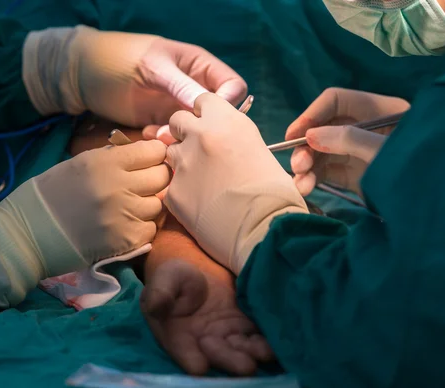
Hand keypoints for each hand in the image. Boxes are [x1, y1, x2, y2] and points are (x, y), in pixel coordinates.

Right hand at [0, 140, 169, 307]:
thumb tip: (144, 154)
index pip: (153, 152)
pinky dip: (143, 227)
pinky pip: (150, 229)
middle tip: (144, 184)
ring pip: (158, 205)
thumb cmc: (52, 193)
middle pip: (162, 177)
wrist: (28, 233)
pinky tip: (126, 225)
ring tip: (132, 206)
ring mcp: (123, 215)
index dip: (155, 155)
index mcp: (106, 162)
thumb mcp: (81, 163)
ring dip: (149, 204)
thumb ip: (114, 158)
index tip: (149, 161)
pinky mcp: (125, 241)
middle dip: (157, 179)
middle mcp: (118, 186)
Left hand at [23, 26, 246, 126]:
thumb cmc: (117, 59)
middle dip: (203, 126)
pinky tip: (150, 135)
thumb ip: (180, 85)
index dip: (227, 104)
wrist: (82, 75)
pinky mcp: (162, 125)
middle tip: (181, 131)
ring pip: (197, 131)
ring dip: (183, 136)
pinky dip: (167, 141)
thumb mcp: (152, 68)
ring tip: (160, 134)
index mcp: (199, 66)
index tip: (209, 118)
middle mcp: (193, 89)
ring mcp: (177, 109)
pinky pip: (176, 138)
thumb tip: (207, 106)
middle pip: (218, 114)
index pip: (232, 87)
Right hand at [141, 259, 272, 375]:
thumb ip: (160, 292)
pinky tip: (278, 343)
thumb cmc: (174, 278)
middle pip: (217, 353)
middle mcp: (203, 341)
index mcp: (177, 334)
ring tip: (266, 354)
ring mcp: (226, 334)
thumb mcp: (164, 280)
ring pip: (239, 347)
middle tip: (245, 366)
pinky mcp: (244, 325)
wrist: (196, 272)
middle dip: (231, 360)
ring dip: (253, 352)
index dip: (190, 357)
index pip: (183, 349)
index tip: (199, 366)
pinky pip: (255, 335)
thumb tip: (155, 304)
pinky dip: (266, 340)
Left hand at [164, 93, 307, 274]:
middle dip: (184, 132)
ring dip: (180, 162)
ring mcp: (183, 164)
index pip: (202, 100)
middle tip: (198, 151)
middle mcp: (201, 136)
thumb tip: (228, 148)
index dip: (205, 113)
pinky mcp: (172, 192)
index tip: (209, 125)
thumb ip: (237, 142)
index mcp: (227, 121)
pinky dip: (179, 194)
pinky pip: (169, 187)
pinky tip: (197, 206)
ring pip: (168, 153)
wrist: (264, 231)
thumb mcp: (262, 154)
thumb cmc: (275, 195)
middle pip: (177, 121)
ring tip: (199, 182)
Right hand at [286, 88, 409, 195]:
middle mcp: (364, 128)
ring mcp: (358, 152)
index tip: (294, 136)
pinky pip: (326, 171)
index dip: (311, 115)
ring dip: (306, 166)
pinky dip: (312, 179)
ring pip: (321, 152)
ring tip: (301, 185)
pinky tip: (306, 189)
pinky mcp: (354, 175)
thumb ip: (348, 139)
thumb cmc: (417, 170)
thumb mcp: (383, 150)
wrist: (439, 211)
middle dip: (306, 146)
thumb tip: (311, 136)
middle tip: (299, 166)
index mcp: (378, 111)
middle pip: (323, 128)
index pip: (336, 101)